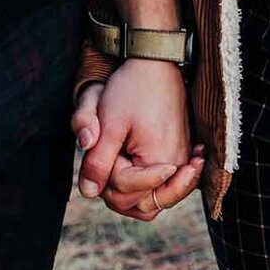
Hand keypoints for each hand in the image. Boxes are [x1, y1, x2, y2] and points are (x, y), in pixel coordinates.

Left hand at [71, 60, 203, 219]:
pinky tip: (136, 169)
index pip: (126, 194)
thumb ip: (98, 162)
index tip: (106, 146)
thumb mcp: (109, 125)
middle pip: (141, 205)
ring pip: (153, 200)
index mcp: (161, 162)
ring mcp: (181, 162)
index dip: (107, 175)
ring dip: (132, 191)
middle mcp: (177, 167)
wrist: (155, 64)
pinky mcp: (180, 154)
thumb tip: (88, 193)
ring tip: (120, 168)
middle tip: (110, 159)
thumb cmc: (131, 90)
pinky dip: (148, 184)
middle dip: (118, 190)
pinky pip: (165, 186)